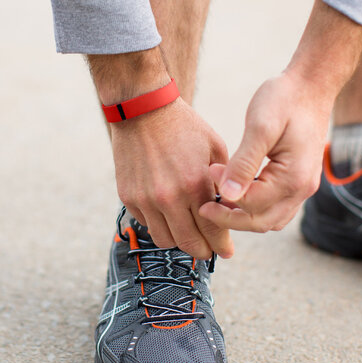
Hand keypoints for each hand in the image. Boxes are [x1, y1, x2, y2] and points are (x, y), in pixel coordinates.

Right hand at [111, 98, 232, 258]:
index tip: (227, 251)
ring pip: (165, 240)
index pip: (213, 230)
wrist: (143, 110)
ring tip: (188, 233)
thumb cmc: (185, 127)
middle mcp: (169, 197)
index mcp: (195, 184)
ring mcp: (146, 199)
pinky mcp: (129, 197)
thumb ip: (223, 182)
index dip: (222, 246)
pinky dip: (159, 224)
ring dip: (179, 241)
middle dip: (203, 251)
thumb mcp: (215, 149)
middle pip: (189, 244)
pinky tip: (168, 213)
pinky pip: (147, 224)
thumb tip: (232, 210)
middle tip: (209, 250)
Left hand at [198, 71, 330, 231]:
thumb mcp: (260, 127)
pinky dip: (255, 209)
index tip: (209, 171)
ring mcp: (303, 188)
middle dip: (229, 219)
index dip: (225, 195)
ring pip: (269, 220)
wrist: (311, 85)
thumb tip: (228, 194)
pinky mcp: (299, 182)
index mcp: (293, 178)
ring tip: (217, 203)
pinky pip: (276, 208)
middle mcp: (302, 189)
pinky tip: (236, 195)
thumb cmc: (285, 100)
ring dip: (242, 217)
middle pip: (261, 222)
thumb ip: (244, 163)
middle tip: (203, 206)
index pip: (252, 204)